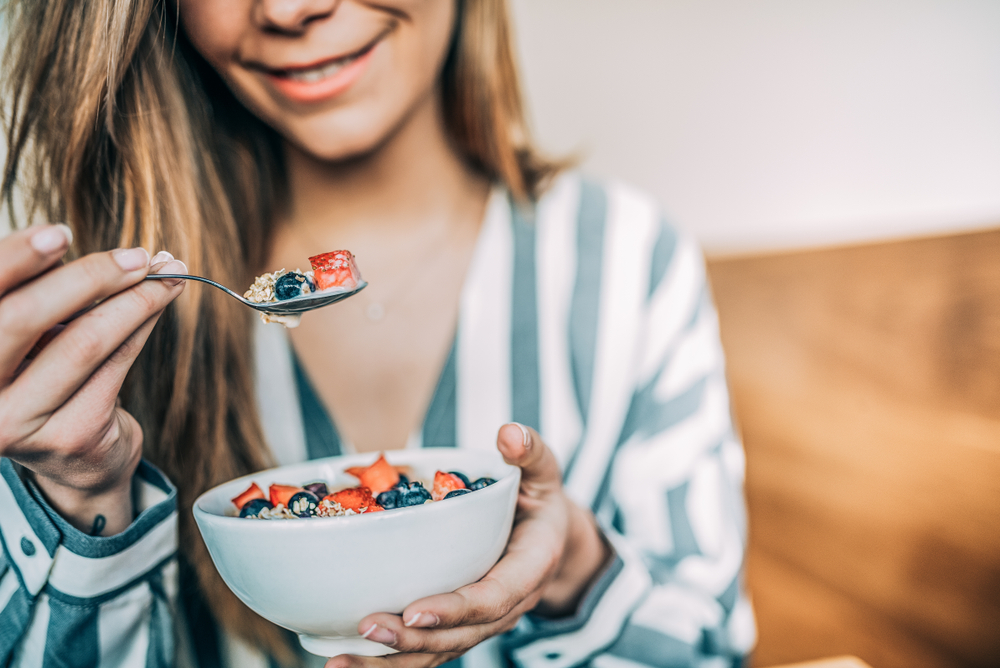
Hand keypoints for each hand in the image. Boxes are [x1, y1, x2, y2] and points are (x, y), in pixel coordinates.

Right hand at [0, 224, 185, 535]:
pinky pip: (116, 364)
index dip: (14, 259)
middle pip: (23, 318)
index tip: (60, 233)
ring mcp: (16, 421)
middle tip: (136, 255)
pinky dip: (144, 324)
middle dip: (86, 277)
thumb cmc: (44, 374)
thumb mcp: (26, 332)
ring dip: (135, 299)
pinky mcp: (68, 435)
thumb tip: (63, 237)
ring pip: (84, 341)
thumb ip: (32, 292)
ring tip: (167, 272)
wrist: (74, 459)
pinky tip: (162, 300)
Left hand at [327, 424, 612, 667]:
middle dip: (412, 640)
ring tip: (342, 663)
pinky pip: (427, 651)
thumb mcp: (543, 472)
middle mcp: (506, 606)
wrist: (550, 538)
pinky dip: (389, 662)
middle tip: (367, 627)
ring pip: (439, 652)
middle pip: (459, 635)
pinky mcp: (458, 627)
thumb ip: (531, 452)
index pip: (493, 597)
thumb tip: (508, 434)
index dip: (455, 608)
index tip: (414, 611)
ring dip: (391, 663)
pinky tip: (347, 659)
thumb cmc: (540, 500)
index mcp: (529, 570)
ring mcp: (481, 622)